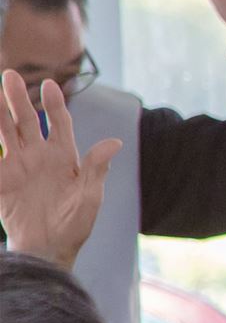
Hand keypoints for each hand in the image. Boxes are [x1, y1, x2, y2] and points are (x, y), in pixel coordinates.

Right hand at [0, 72, 122, 266]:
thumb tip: (116, 141)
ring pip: (5, 131)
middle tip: (9, 74)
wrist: (47, 248)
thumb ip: (96, 167)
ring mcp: (18, 165)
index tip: (50, 84)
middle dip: (18, 98)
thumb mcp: (90, 196)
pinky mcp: (1, 178)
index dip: (54, 103)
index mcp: (64, 156)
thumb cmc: (74, 224)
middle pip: (27, 120)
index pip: (59, 122)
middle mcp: (39, 155)